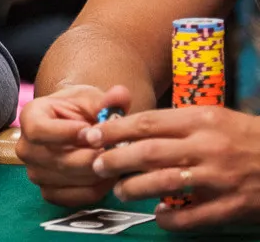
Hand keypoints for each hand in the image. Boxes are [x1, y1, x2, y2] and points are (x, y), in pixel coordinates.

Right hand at [17, 84, 130, 206]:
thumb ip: (107, 100)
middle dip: (92, 156)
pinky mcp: (47, 191)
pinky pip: (73, 198)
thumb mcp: (92, 99)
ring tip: (116, 161)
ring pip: (68, 179)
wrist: (74, 128)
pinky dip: (95, 190)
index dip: (66, 133)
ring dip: (97, 173)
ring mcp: (34, 172)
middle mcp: (26, 147)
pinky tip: (108, 177)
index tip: (92, 131)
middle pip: (58, 159)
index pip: (39, 130)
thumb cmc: (80, 111)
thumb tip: (121, 94)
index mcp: (30, 117)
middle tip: (115, 150)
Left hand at [87, 106, 259, 230]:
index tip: (92, 137)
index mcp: (201, 120)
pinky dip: (171, 218)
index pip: (147, 123)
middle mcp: (207, 146)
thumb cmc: (246, 137)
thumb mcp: (214, 118)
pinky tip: (160, 215)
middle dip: (116, 160)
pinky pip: (192, 217)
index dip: (114, 130)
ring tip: (122, 191)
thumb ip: (177, 123)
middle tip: (97, 165)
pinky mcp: (233, 206)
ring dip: (135, 188)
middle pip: (149, 152)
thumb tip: (131, 128)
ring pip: (165, 183)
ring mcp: (220, 178)